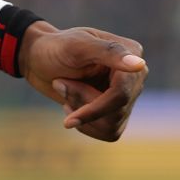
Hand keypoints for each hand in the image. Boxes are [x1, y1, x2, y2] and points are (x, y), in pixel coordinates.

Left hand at [19, 23, 147, 141]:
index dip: (96, 107)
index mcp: (132, 54)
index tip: (68, 120)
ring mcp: (128, 95)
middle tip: (59, 84)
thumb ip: (109, 52)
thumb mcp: (77, 46)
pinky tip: (72, 107)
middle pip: (116, 111)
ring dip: (82, 113)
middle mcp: (135, 76)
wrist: (39, 59)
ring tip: (65, 92)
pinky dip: (86, 125)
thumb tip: (140, 65)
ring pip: (113, 125)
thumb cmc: (56, 47)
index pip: (122, 93)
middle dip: (83, 102)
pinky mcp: (118, 112)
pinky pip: (109, 133)